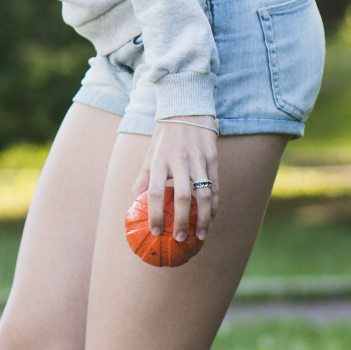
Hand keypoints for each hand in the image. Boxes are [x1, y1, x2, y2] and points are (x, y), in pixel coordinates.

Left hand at [130, 116, 218, 241]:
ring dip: (203, 218)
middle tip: (178, 238)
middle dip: (181, 221)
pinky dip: (214, 205)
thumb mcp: (150, 154)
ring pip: (203, 194)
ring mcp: (198, 161)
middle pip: (182, 197)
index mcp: (159, 161)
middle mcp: (179, 161)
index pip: (155, 192)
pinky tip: (212, 218)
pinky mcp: (212, 159)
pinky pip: (215, 187)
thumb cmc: (165, 136)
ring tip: (200, 236)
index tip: (155, 231)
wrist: (187, 110)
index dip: (155, 213)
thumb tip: (135, 200)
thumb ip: (144, 177)